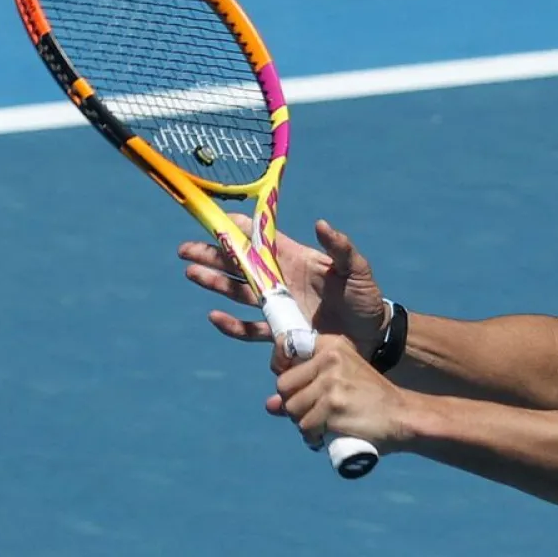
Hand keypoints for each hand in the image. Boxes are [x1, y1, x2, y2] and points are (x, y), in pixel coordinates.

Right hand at [179, 217, 389, 356]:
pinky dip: (231, 325)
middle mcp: (281, 279)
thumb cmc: (366, 298)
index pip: (261, 238)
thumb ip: (340, 248)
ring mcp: (278, 306)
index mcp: (295, 258)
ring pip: (237, 292)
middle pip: (239, 263)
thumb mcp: (357, 270)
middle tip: (185, 249)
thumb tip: (321, 223)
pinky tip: (214, 316)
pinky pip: (250, 329)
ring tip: (191, 272)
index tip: (215, 220)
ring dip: (214, 282)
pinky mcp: (280, 333)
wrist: (372, 336)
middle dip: (212, 254)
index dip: (238, 228)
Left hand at [267, 334, 409, 449]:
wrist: (402, 417)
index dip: (283, 369)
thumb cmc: (370, 400)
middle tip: (315, 412)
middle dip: (293, 404)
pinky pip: (305, 427)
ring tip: (324, 425)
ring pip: (292, 409)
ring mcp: (331, 382)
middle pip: (283, 385)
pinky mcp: (332, 406)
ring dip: (304, 423)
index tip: (293, 386)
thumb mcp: (340, 381)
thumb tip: (269, 405)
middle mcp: (330, 359)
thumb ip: (304, 388)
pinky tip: (328, 436)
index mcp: (332, 345)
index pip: (286, 347)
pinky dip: (313, 437)